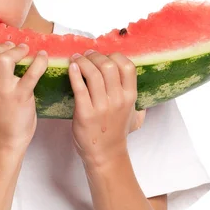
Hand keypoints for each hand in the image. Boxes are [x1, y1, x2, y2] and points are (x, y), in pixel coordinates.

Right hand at [0, 41, 47, 150]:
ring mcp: (3, 91)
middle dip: (1, 45)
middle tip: (12, 48)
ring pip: (4, 59)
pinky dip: (40, 62)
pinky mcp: (21, 96)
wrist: (3, 143)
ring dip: (16, 51)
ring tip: (24, 51)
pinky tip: (43, 57)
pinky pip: (32, 73)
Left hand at [68, 50, 145, 166]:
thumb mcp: (134, 116)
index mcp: (130, 96)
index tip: (103, 56)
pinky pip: (79, 88)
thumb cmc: (116, 132)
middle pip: (108, 65)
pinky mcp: (85, 113)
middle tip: (86, 55)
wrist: (105, 154)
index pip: (127, 66)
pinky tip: (71, 67)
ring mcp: (102, 106)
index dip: (114, 55)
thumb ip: (139, 102)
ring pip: (93, 74)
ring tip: (75, 58)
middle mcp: (118, 99)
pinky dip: (74, 74)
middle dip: (95, 56)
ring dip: (82, 61)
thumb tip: (139, 87)